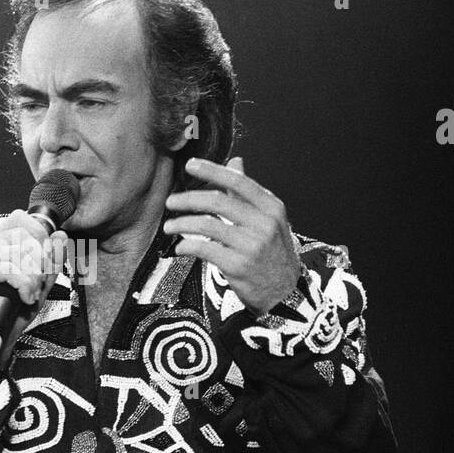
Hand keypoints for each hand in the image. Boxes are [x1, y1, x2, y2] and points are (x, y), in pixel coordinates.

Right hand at [0, 210, 69, 355]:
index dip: (39, 236)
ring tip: (28, 293)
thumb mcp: (42, 280)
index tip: (43, 262)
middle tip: (36, 284)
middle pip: (21, 235)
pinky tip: (22, 297)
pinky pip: (9, 268)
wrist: (1, 339)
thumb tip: (60, 235)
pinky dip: (23, 284)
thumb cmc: (16, 312)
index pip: (19, 219)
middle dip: (38, 262)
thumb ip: (53, 257)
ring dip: (32, 277)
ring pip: (16, 252)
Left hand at [163, 156, 300, 315]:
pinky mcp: (238, 266)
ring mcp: (251, 245)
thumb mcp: (268, 219)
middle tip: (171, 201)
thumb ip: (248, 192)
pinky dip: (187, 246)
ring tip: (169, 227)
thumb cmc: (272, 251)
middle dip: (188, 199)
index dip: (212, 170)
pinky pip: (204, 249)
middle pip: (218, 202)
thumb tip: (236, 161)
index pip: (238, 182)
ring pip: (207, 225)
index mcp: (271, 207)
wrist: (284, 291)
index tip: (190, 165)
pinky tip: (180, 247)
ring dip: (182, 224)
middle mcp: (264, 224)